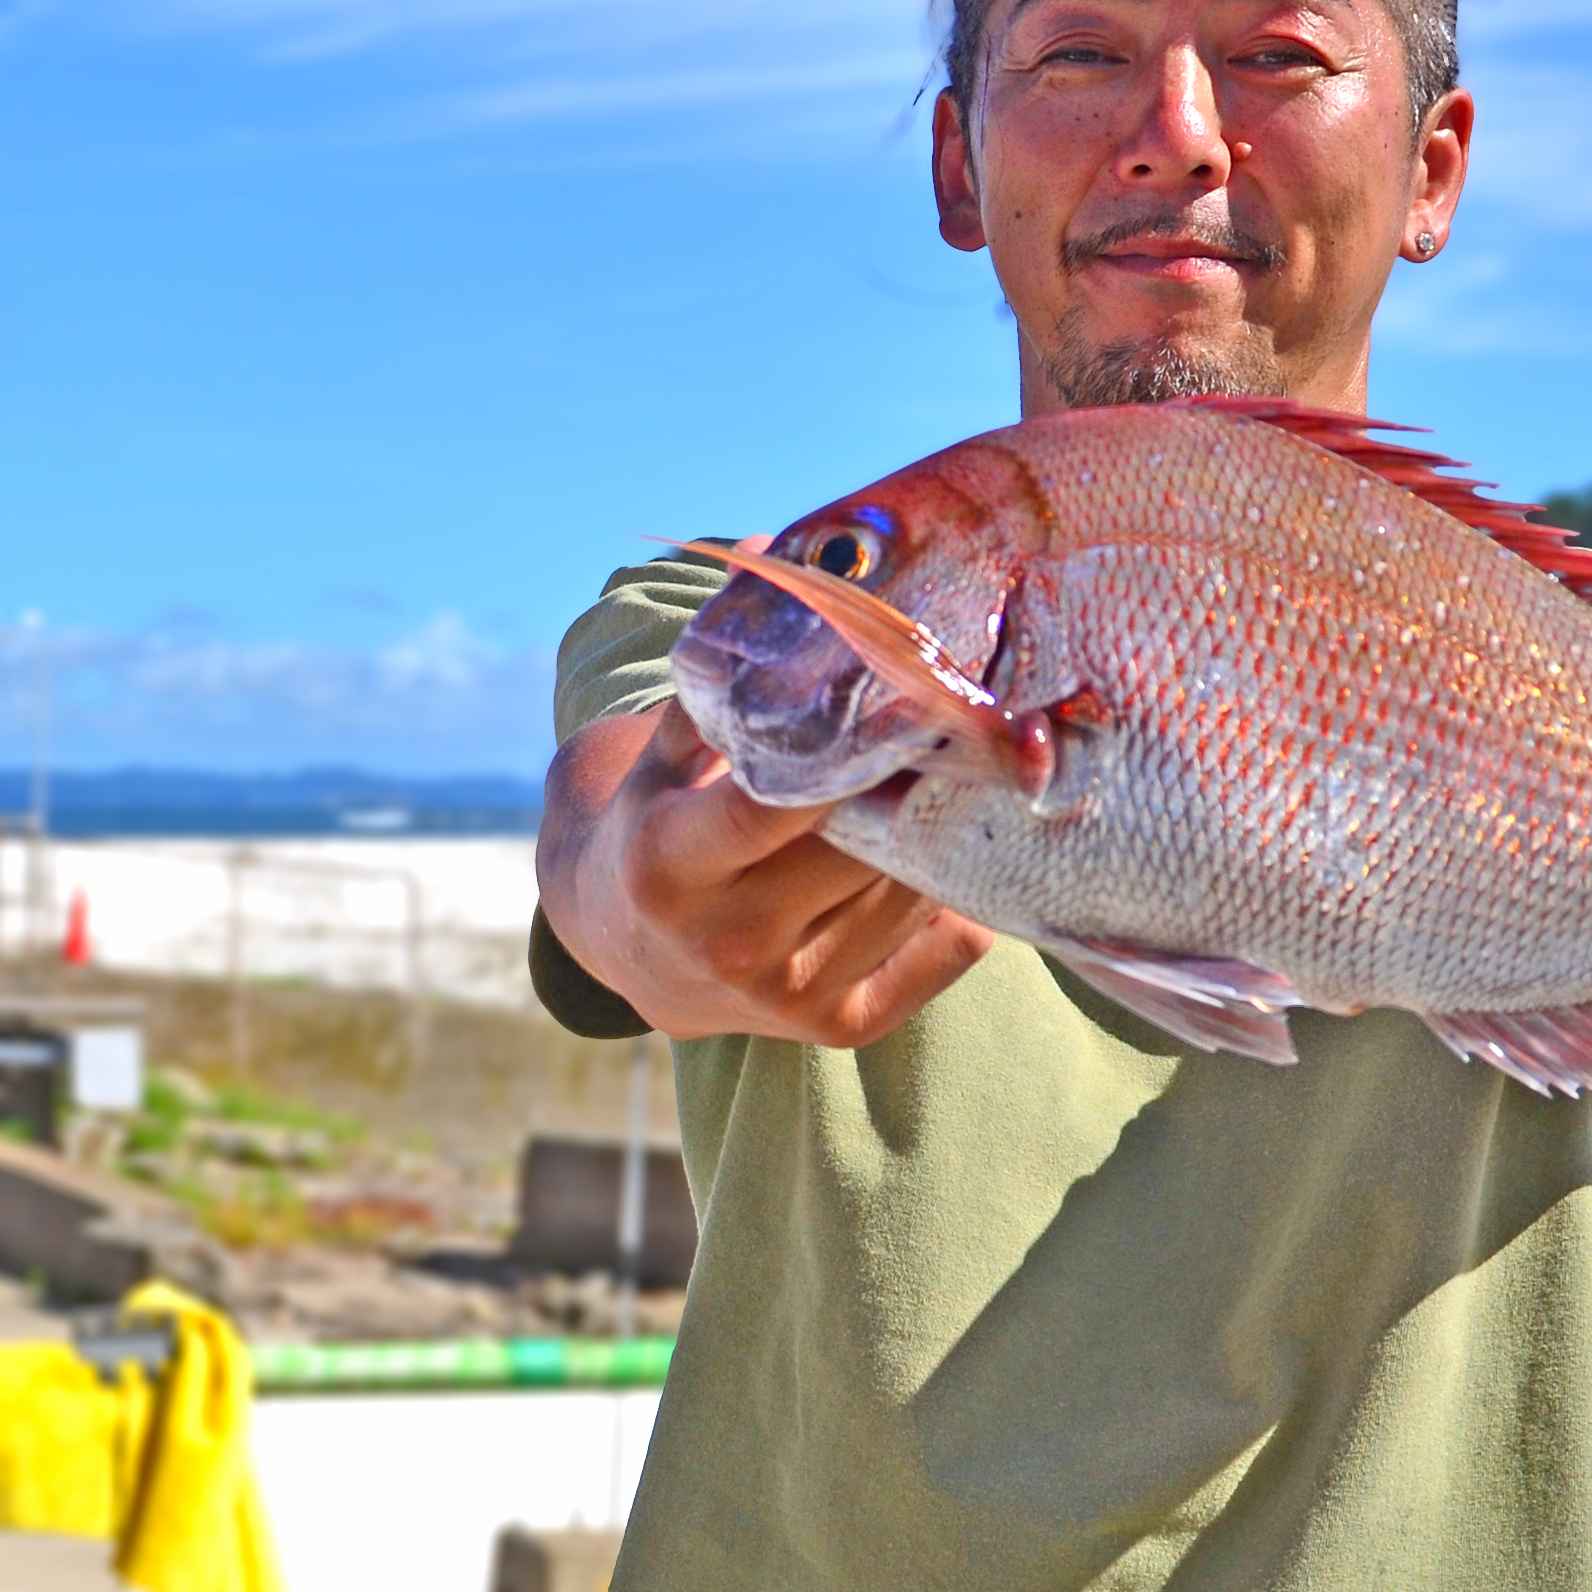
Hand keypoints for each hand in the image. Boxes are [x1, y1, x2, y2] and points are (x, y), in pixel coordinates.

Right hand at [537, 704, 989, 1047]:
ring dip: (933, 836)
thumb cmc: (658, 828)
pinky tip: (930, 862)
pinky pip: (948, 946)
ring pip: (912, 890)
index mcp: (672, 866)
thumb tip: (772, 564)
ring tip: (934, 790)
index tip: (907, 701)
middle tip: (946, 730)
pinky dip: (955, 897)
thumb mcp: (659, 757)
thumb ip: (717, 684)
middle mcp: (729, 941)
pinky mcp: (843, 1027)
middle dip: (904, 787)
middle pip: (860, 847)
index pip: (772, 806)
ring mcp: (790, 994)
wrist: (635, 953)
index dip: (847, 755)